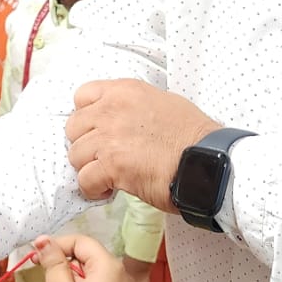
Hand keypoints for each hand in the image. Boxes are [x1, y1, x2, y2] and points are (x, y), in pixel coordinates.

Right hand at [37, 234, 140, 281]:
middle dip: (68, 262)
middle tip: (46, 275)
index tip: (37, 254)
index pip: (82, 242)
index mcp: (111, 268)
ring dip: (80, 280)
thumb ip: (53, 262)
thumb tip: (45, 241)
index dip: (58, 244)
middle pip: (94, 259)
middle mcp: (127, 279)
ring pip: (102, 279)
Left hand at [66, 80, 218, 211]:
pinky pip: (84, 180)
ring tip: (109, 176)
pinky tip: (111, 190)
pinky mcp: (111, 166)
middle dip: (86, 145)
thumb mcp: (163, 103)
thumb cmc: (194, 136)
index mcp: (125, 91)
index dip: (87, 117)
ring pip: (75, 156)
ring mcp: (109, 137)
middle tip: (104, 157)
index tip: (98, 131)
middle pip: (73, 128)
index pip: (82, 95)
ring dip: (90, 168)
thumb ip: (133, 107)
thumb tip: (119, 121)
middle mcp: (112, 109)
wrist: (208, 160)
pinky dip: (94, 189)